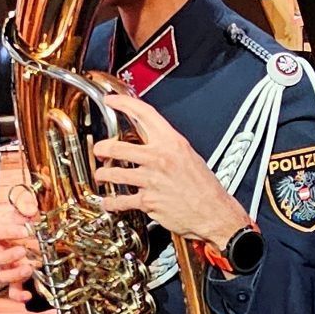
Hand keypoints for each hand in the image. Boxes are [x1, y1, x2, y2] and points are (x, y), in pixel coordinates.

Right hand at [0, 191, 43, 304]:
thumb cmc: (23, 222)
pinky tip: (28, 295)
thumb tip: (30, 209)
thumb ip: (25, 204)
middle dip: (6, 256)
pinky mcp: (16, 279)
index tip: (25, 229)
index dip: (6, 231)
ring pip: (1, 276)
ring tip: (29, 268)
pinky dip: (18, 295)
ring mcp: (5, 267)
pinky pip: (12, 291)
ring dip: (14, 274)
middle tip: (23, 250)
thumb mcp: (24, 208)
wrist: (32, 233)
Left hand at [92, 94, 249, 243]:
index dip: (123, 103)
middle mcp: (160, 158)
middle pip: (118, 147)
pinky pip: (121, 200)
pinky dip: (111, 202)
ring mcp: (152, 180)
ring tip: (101, 175)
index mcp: (172, 142)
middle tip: (98, 149)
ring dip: (103, 175)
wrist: (215, 212)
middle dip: (102, 149)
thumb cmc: (205, 187)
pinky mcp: (148, 201)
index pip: (144, 114)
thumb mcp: (189, 155)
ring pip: (114, 173)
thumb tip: (151, 141)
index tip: (112, 101)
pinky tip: (108, 201)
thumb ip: (168, 147)